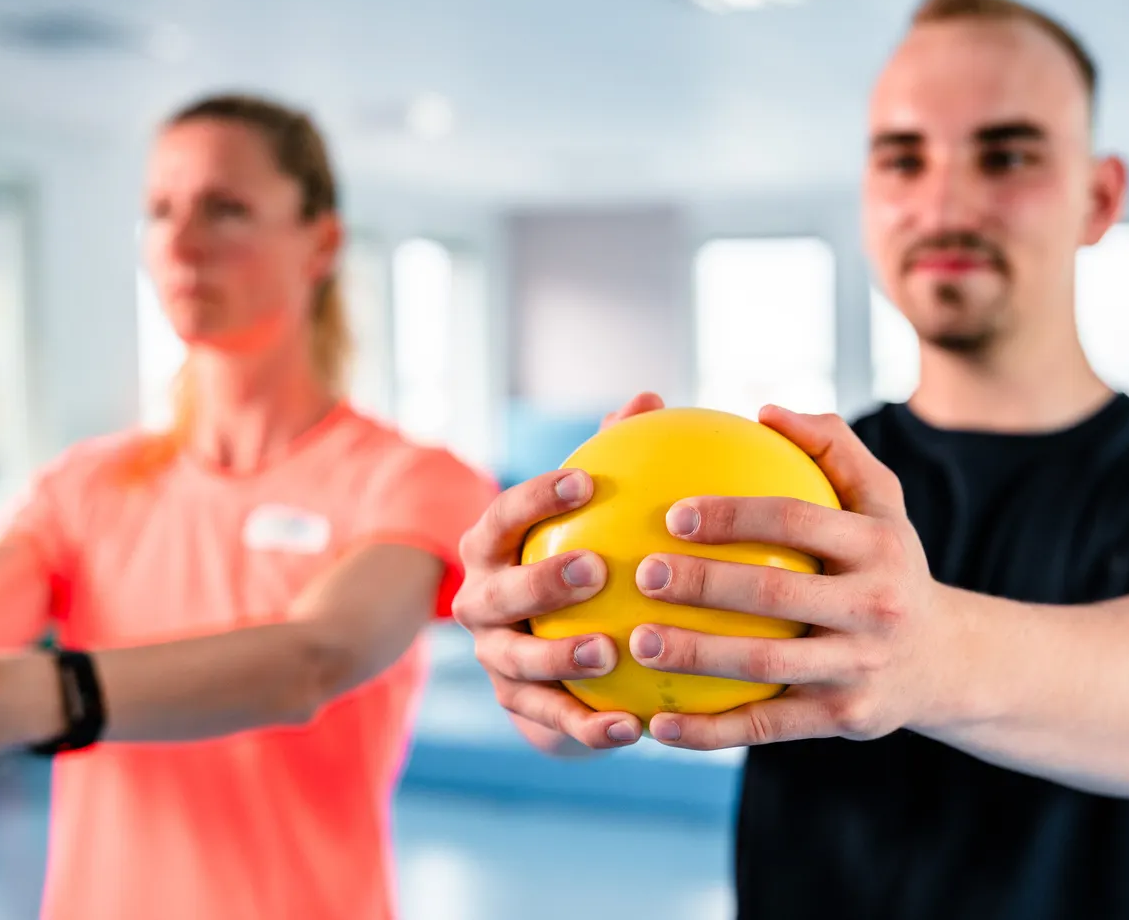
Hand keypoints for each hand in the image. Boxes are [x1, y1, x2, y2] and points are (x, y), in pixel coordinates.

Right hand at [452, 392, 664, 749]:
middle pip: (497, 594)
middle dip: (539, 582)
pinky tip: (633, 729)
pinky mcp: (519, 708)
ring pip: (517, 663)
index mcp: (493, 548)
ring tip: (607, 651)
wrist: (562, 647)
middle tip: (594, 568)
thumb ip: (612, 459)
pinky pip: (551, 721)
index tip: (588, 480)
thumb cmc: (584, 554)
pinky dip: (587, 727)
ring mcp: (495, 659)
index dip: (538, 496)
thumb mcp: (592, 511)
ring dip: (560, 658)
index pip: (504, 515)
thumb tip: (647, 399)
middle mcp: (481, 603)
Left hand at [626, 405, 960, 749]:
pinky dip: (711, 732)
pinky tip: (659, 725)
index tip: (673, 513)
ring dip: (697, 658)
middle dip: (704, 585)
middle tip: (641, 573)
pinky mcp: (843, 718)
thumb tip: (766, 409)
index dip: (735, 516)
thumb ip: (831, 447)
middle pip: (777, 595)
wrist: (946, 660)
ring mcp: (860, 668)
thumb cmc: (889, 562)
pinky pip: (767, 727)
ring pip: (767, 668)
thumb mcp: (881, 500)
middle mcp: (874, 607)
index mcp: (878, 546)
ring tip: (637, 643)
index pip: (798, 521)